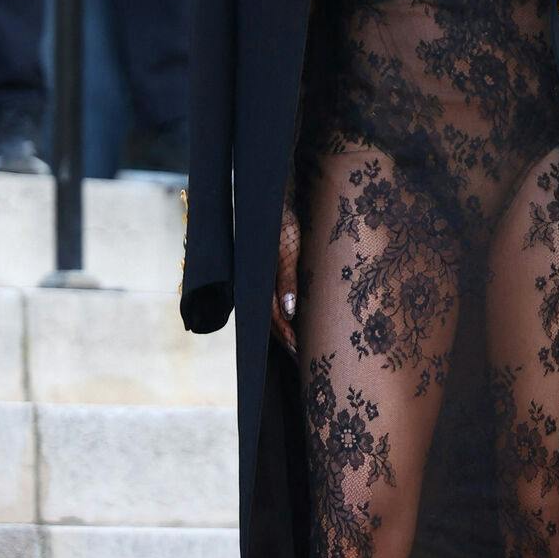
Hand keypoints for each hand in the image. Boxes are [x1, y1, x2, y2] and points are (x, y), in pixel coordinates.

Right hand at [271, 196, 300, 355]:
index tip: (300, 352)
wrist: (271, 199)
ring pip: (269, 311)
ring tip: (296, 346)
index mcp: (260, 279)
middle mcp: (257, 282)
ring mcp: (260, 278)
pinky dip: (280, 314)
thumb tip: (289, 313)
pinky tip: (290, 320)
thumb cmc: (284, 221)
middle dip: (284, 339)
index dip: (286, 336)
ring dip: (282, 329)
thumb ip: (286, 279)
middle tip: (301, 358)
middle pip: (270, 319)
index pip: (273, 317)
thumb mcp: (288, 248)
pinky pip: (271, 299)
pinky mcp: (265, 273)